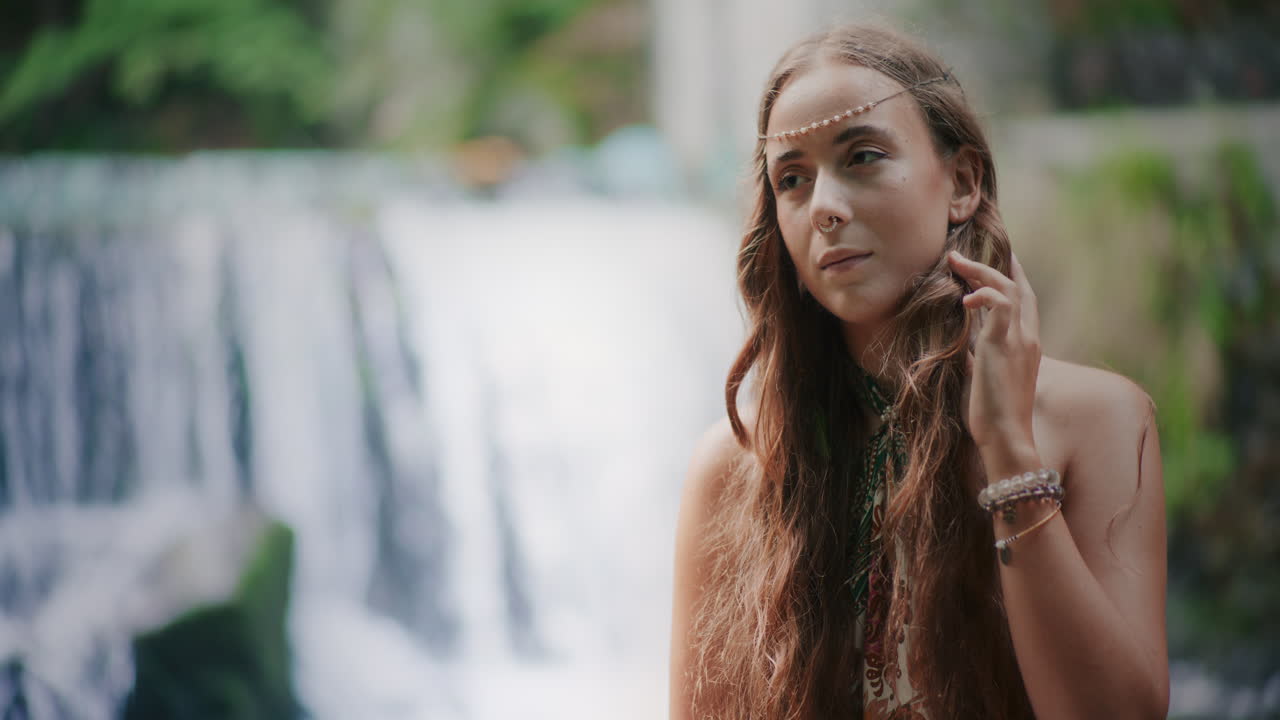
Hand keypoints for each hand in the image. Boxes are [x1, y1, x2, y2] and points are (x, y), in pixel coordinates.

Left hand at [947, 250, 1041, 471]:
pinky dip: (982, 294)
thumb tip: (963, 346)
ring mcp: (1019, 340)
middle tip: (966, 252)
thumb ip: (977, 357)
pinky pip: (999, 304)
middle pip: (1019, 288)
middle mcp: (1027, 338)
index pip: (1023, 302)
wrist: (1006, 436)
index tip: (996, 260)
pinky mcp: (1003, 345)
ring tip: (955, 261)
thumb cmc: (993, 414)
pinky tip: (964, 299)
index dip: (1010, 278)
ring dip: (981, 271)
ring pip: (1009, 289)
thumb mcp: (982, 377)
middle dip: (996, 264)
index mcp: (1025, 345)